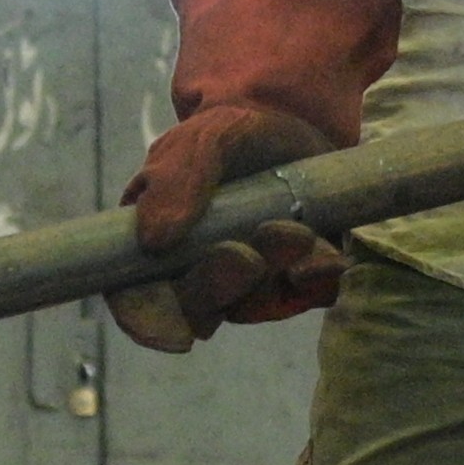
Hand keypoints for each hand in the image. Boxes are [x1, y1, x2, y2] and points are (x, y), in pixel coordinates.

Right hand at [112, 102, 350, 350]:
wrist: (304, 129)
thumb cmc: (239, 137)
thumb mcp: (208, 139)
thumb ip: (177, 179)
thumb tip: (151, 240)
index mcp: (157, 244)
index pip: (136, 298)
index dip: (147, 322)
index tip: (174, 335)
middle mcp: (200, 274)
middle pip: (198, 309)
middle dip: (220, 286)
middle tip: (245, 254)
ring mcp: (250, 283)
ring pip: (254, 304)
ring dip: (273, 271)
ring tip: (297, 231)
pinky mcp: (298, 281)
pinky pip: (306, 294)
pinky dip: (316, 276)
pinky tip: (327, 255)